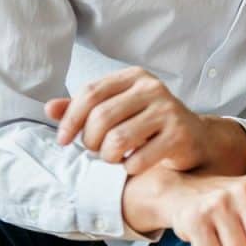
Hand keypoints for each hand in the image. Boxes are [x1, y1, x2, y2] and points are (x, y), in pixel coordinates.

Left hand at [45, 67, 208, 174]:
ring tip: (113, 158)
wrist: (196, 138)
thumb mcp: (118, 110)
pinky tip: (133, 165)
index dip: (70, 119)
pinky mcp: (179, 136)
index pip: (90, 93)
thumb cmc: (150, 124)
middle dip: (90, 141)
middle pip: (101, 117)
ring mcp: (169, 111)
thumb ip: (85, 108)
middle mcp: (153, 88)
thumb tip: (50, 108)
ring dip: (108, 156)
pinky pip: (139, 159)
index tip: (62, 140)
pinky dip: (129, 168)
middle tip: (95, 151)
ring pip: (117, 140)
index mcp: (135, 77)